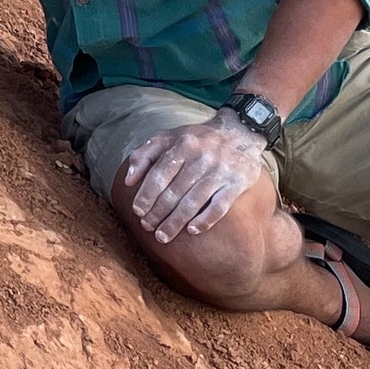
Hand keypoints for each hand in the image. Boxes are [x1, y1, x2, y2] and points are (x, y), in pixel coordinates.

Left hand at [110, 114, 272, 243]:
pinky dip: (205, 220)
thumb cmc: (197, 139)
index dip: (147, 194)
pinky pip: (220, 206)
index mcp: (183, 144)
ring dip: (176, 222)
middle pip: (175, 191)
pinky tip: (192, 231)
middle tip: (147, 227)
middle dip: (158, 212)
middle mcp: (202, 157)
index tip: (138, 211)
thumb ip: (144, 154)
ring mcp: (221, 171)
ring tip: (163, 236)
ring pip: (194, 201)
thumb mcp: (169, 137)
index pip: (160, 173)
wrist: (241, 132)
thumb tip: (128, 180)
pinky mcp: (237, 183)